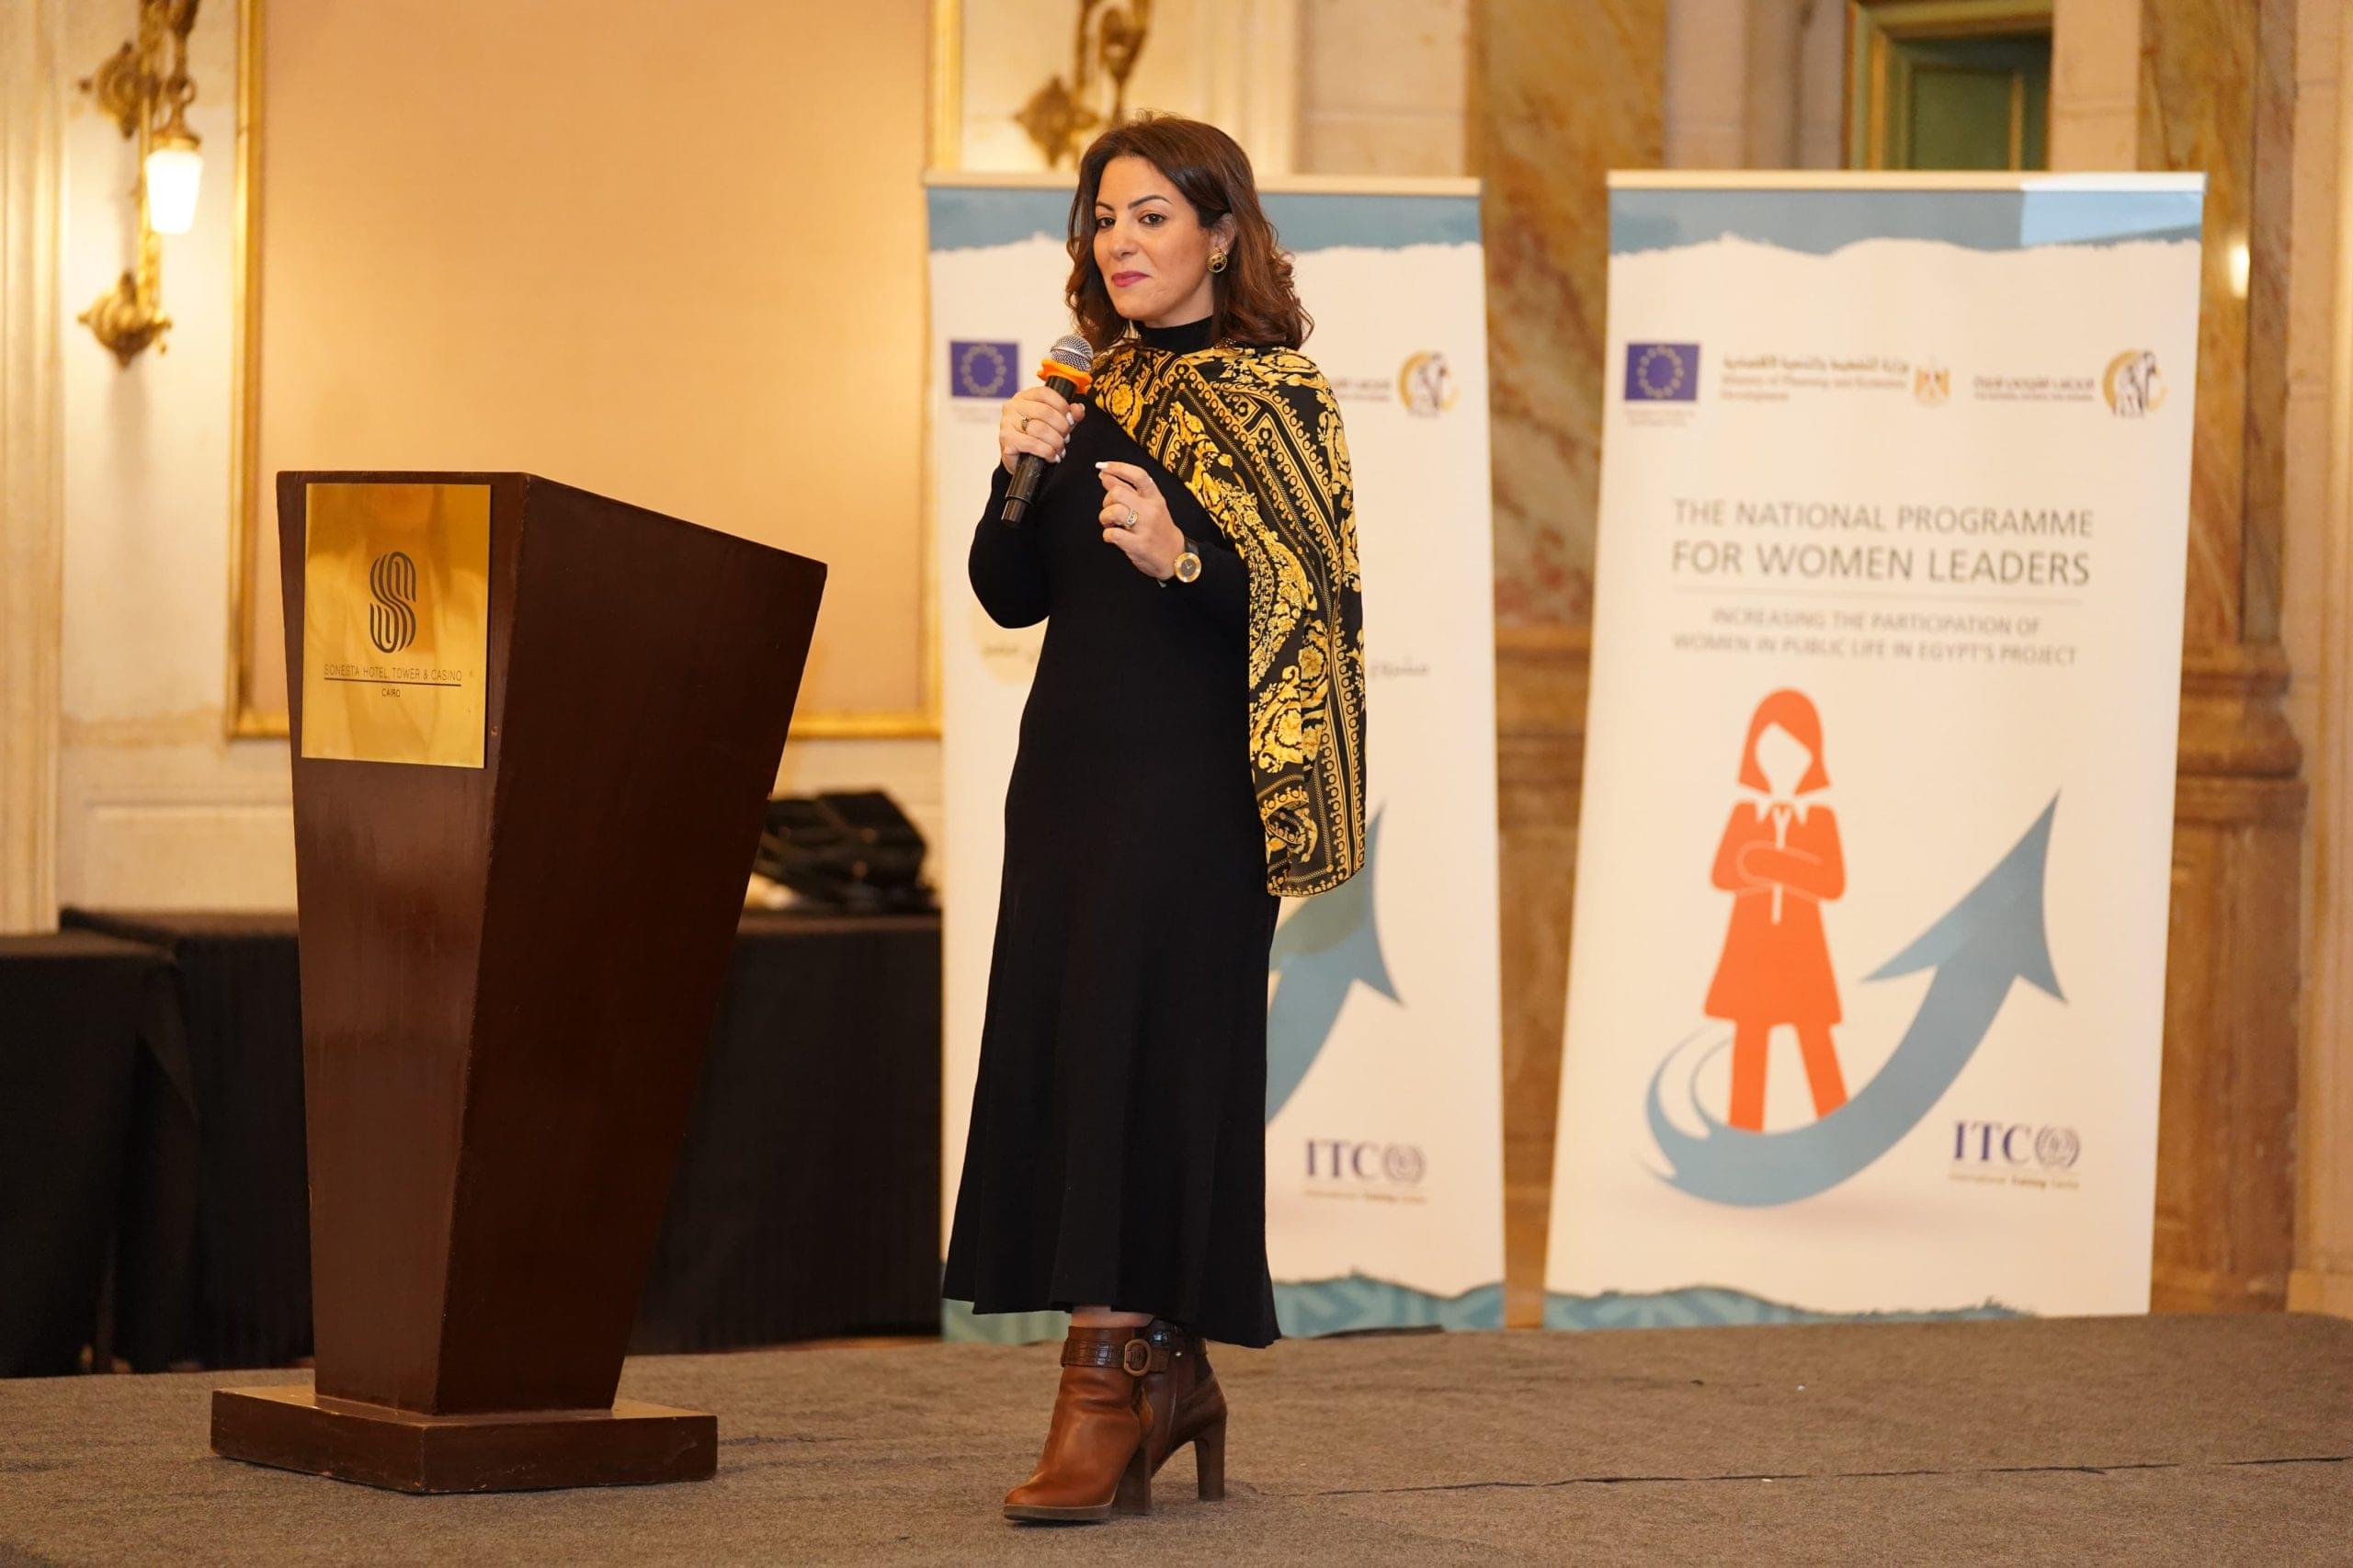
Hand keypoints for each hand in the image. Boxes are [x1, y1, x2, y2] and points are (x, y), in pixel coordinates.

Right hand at [999, 386, 1082, 474]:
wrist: (1019, 460)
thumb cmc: (1036, 437)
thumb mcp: (1056, 423)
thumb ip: (1069, 414)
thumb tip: (1079, 409)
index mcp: (1025, 397)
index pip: (1045, 393)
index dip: (1062, 405)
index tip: (1071, 419)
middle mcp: (1013, 407)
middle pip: (1044, 411)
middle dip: (1061, 427)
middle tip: (1066, 438)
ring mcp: (1007, 423)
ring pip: (1039, 428)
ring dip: (1055, 441)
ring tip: (1060, 449)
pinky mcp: (1006, 440)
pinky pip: (1031, 444)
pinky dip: (1046, 451)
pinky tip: (1052, 456)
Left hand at [1096, 461, 1184, 578]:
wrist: (1174, 555)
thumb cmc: (1158, 528)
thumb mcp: (1149, 505)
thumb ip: (1128, 490)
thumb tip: (1105, 475)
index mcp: (1155, 498)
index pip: (1138, 475)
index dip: (1118, 467)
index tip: (1103, 467)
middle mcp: (1151, 510)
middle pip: (1118, 492)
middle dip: (1107, 500)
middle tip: (1110, 509)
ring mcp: (1145, 528)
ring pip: (1114, 511)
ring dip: (1105, 517)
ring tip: (1110, 524)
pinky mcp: (1138, 545)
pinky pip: (1112, 534)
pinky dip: (1107, 535)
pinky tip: (1112, 537)